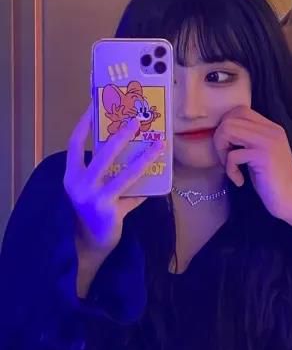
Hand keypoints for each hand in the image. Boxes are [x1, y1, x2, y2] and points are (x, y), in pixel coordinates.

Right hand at [64, 104, 162, 254]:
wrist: (88, 242)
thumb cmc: (91, 209)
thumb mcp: (91, 187)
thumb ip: (105, 170)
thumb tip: (131, 146)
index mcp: (71, 175)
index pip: (73, 144)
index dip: (84, 124)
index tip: (94, 106)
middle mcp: (79, 185)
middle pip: (102, 154)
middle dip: (121, 136)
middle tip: (136, 121)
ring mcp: (94, 198)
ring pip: (124, 173)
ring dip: (144, 158)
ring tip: (159, 144)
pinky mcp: (109, 210)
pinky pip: (135, 194)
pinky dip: (148, 187)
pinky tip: (162, 178)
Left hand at [213, 106, 291, 220]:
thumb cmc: (272, 182)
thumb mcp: (259, 154)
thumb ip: (247, 139)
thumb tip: (221, 133)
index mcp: (270, 127)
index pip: (239, 110)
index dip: (226, 127)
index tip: (228, 148)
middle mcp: (270, 129)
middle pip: (229, 118)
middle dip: (219, 139)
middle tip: (226, 159)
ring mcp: (268, 141)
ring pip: (227, 130)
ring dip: (222, 151)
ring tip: (231, 168)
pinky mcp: (263, 155)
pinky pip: (232, 155)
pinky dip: (230, 170)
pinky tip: (240, 181)